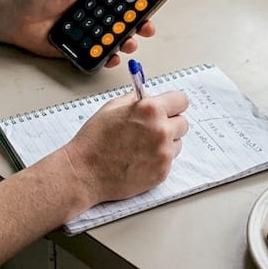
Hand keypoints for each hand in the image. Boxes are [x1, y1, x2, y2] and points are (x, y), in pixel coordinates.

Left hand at [5, 0, 156, 67]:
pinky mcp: (77, 49)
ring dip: (126, 42)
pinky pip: (96, 55)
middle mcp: (92, 15)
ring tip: (129, 42)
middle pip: (122, 21)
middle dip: (138, 25)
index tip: (148, 3)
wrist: (14, 16)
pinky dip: (108, 57)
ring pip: (113, 39)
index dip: (135, 2)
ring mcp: (86, 33)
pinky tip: (113, 55)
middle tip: (146, 27)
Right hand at [59, 90, 189, 204]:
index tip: (168, 108)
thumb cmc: (94, 140)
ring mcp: (163, 153)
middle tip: (151, 129)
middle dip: (170, 124)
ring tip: (142, 146)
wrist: (84, 171)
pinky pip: (168, 160)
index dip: (172, 104)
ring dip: (166, 143)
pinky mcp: (162, 172)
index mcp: (150, 110)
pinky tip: (139, 159)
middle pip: (183, 123)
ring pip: (177, 143)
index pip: (181, 100)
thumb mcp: (112, 107)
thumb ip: (135, 99)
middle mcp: (161, 130)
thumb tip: (149, 96)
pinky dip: (158, 159)